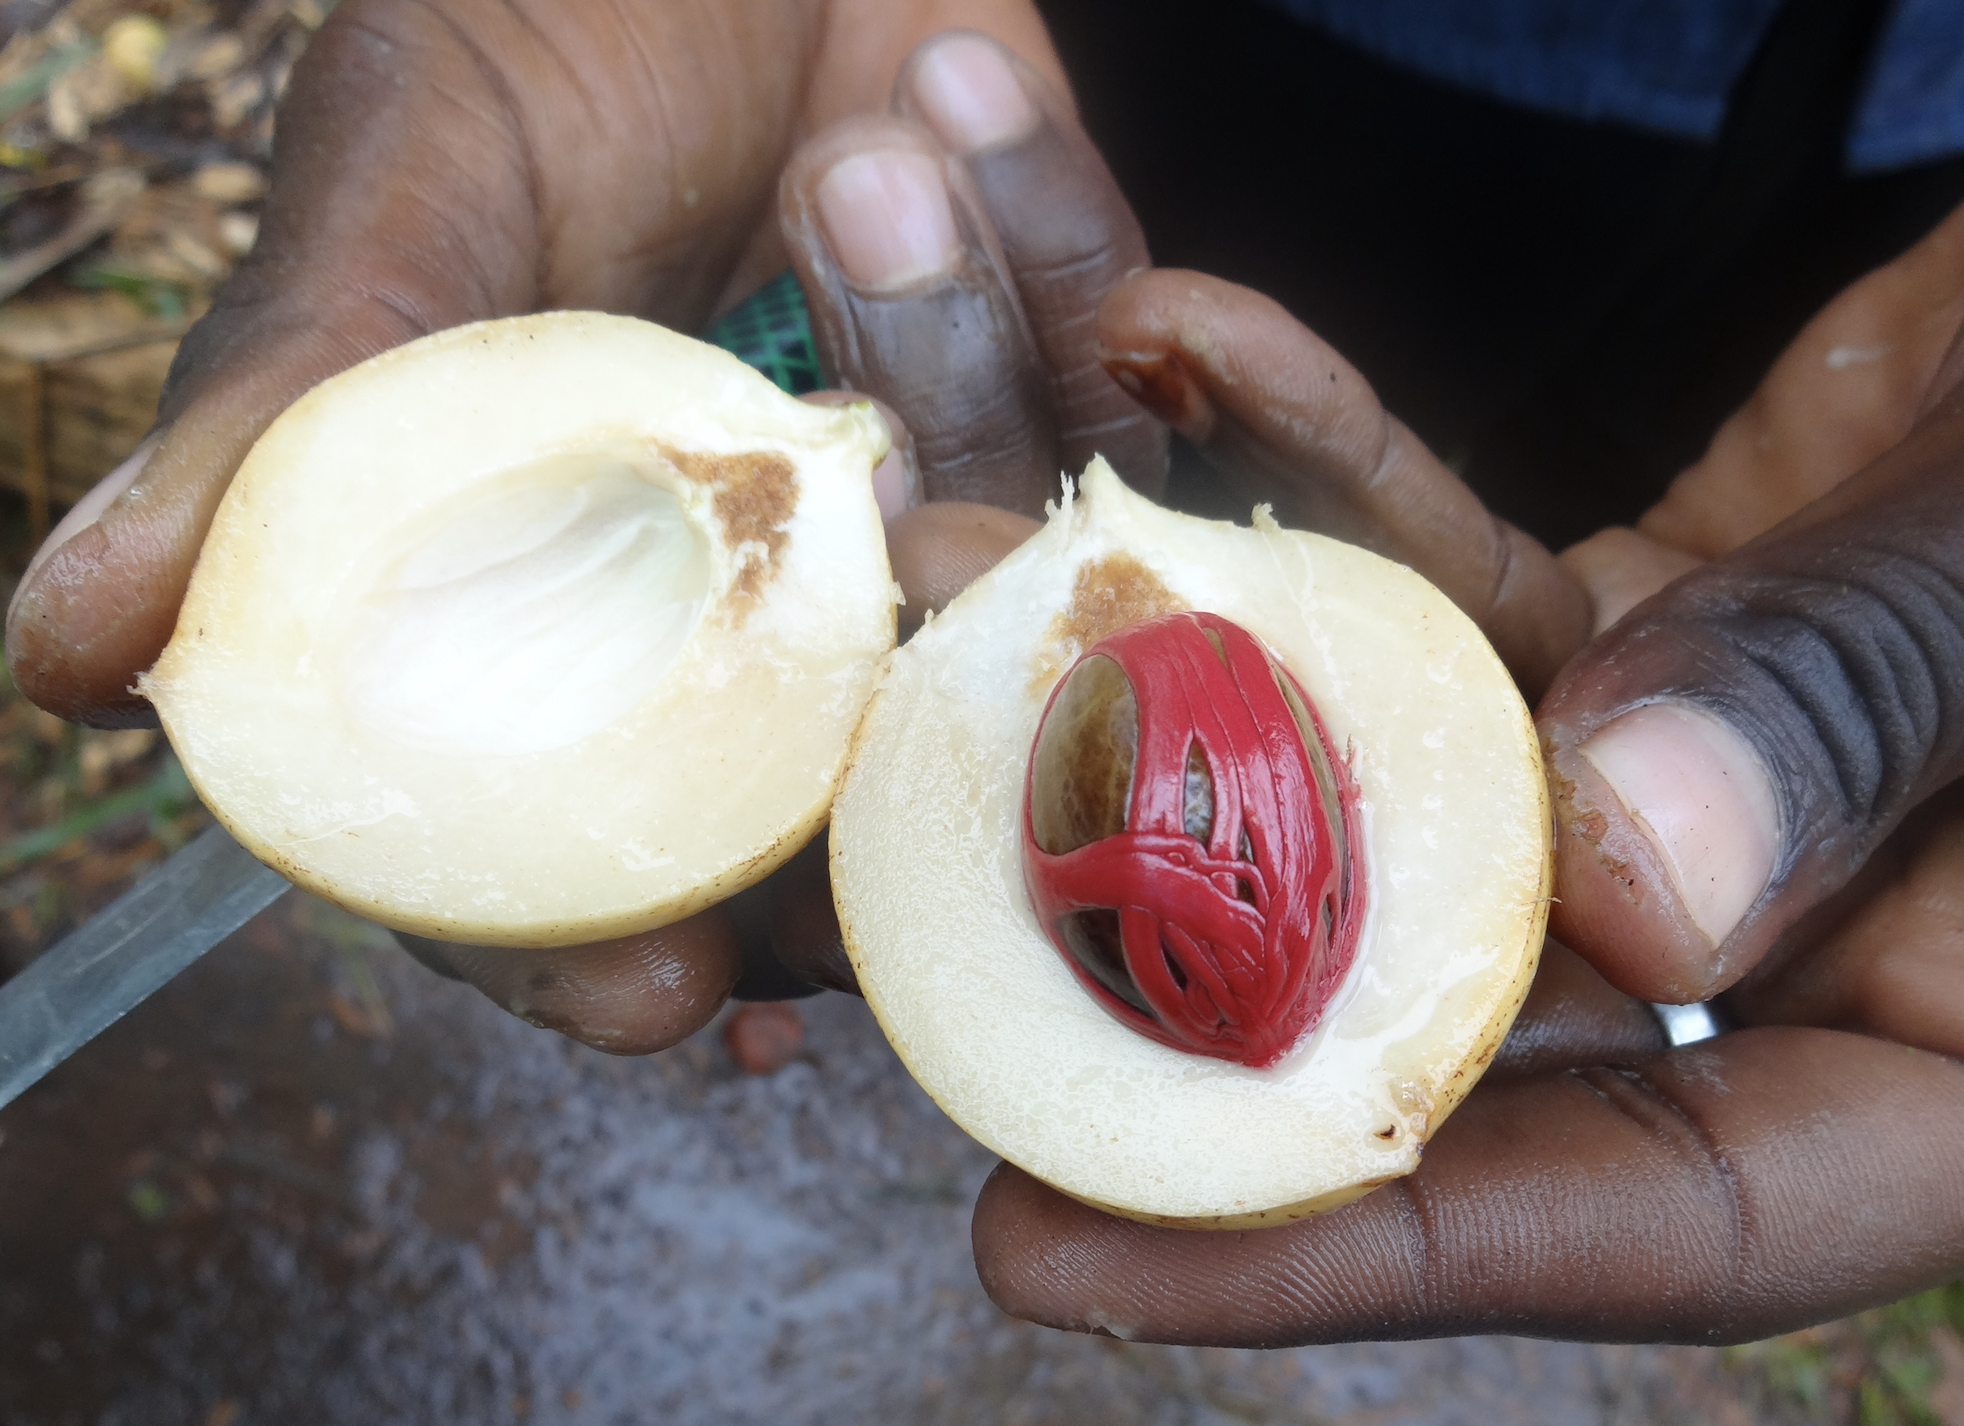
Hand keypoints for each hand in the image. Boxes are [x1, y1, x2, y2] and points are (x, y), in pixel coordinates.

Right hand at [3, 11, 1145, 1051]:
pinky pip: (1119, 431)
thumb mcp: (401, 207)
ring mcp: (926, 510)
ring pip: (986, 624)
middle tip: (879, 812)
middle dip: (852, 831)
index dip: (598, 940)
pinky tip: (1005, 164)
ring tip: (883, 256)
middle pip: (817, 810)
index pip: (580, 831)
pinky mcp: (1061, 402)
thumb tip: (65, 656)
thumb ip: (288, 428)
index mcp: (584, 597)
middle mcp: (762, 593)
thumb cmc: (539, 36)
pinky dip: (1067, 288)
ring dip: (952, 464)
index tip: (659, 1006)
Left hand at [970, 202, 1963, 1343]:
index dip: (1347, 1245)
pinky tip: (1169, 337)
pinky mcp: (1628, 625)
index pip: (1651, 1211)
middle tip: (899, 914)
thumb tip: (1637, 873)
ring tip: (962, 552)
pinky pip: (1434, 561)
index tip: (1048, 1251)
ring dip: (1181, 628)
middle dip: (1166, 929)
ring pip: (1398, 750)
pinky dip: (1315, 452)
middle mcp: (1796, 931)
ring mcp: (1691, 778)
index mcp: (1952, 1044)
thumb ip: (1883, 706)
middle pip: (1448, 996)